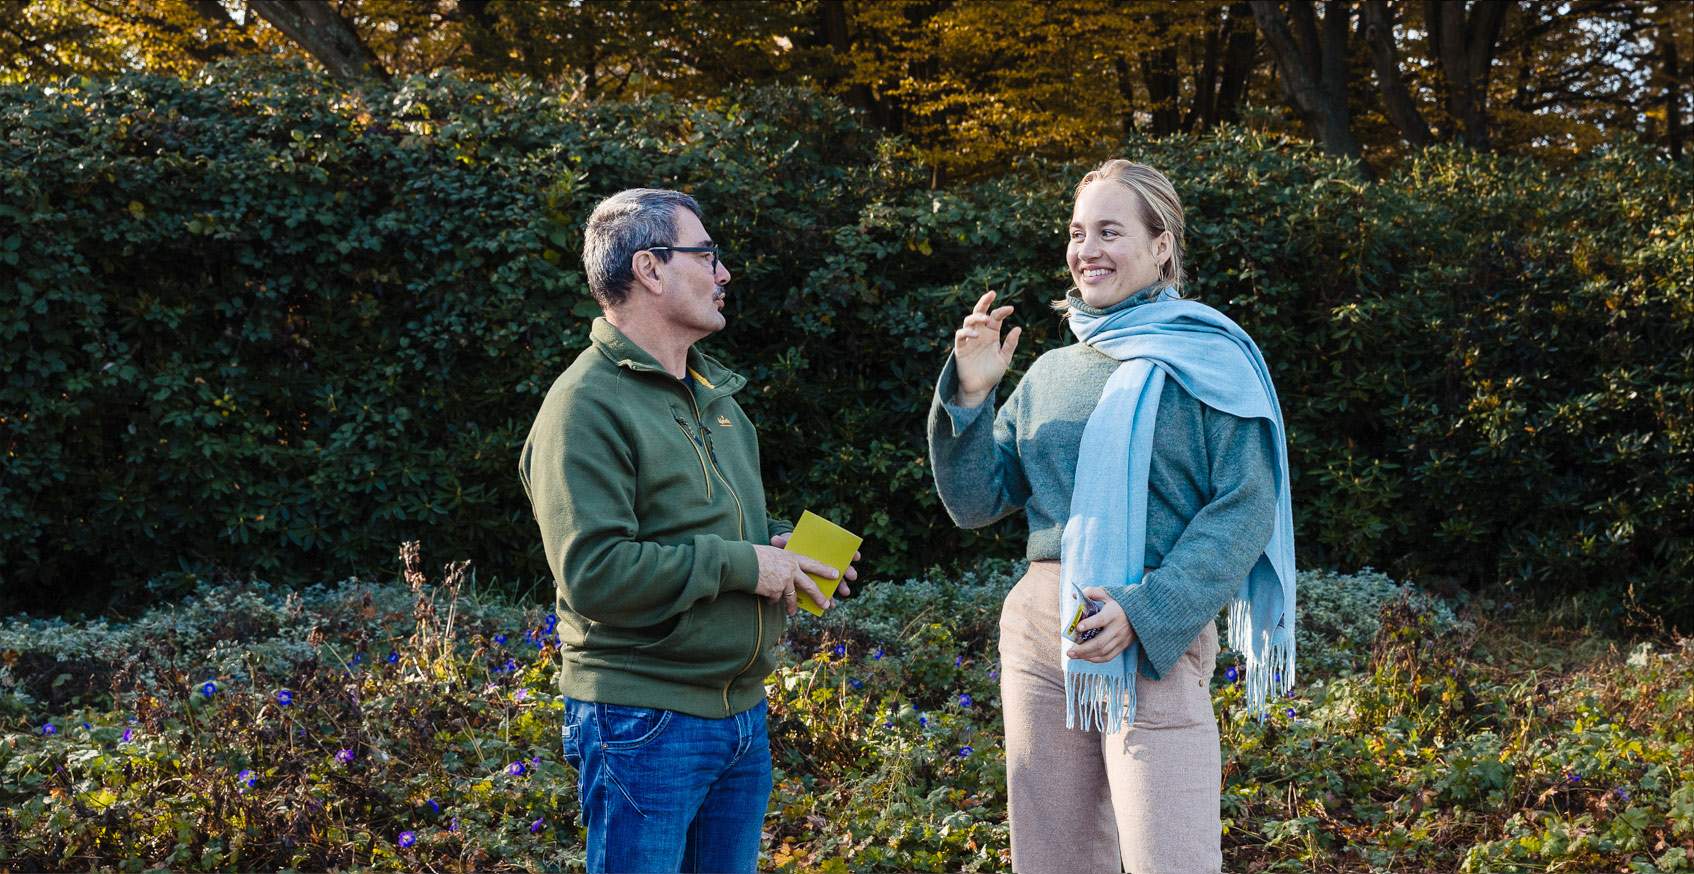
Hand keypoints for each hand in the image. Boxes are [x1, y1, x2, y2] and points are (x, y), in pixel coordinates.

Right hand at [752, 543, 839, 615]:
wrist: (743, 562)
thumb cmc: (756, 556)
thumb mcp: (774, 553)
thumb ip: (785, 562)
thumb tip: (792, 575)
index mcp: (792, 558)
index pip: (813, 564)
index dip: (825, 570)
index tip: (836, 575)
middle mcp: (792, 570)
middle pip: (809, 585)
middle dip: (819, 596)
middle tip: (826, 605)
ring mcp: (784, 581)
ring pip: (792, 598)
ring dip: (792, 607)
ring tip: (793, 613)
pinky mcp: (776, 591)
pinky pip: (775, 600)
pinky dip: (770, 600)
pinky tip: (764, 596)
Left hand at [769, 532, 856, 598]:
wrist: (786, 557)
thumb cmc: (790, 550)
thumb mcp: (787, 546)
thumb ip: (782, 543)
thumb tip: (774, 539)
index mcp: (822, 551)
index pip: (839, 550)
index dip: (849, 553)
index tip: (856, 556)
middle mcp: (827, 563)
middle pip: (841, 566)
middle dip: (848, 572)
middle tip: (852, 576)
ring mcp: (824, 575)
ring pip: (837, 581)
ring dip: (842, 587)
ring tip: (845, 592)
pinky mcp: (820, 586)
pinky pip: (827, 592)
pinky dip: (831, 598)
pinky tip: (833, 604)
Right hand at [952, 291, 1020, 406]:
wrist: (980, 388)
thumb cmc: (992, 373)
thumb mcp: (1005, 358)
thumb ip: (1010, 344)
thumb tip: (1018, 328)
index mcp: (992, 333)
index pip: (996, 316)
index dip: (1002, 311)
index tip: (1011, 309)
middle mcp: (980, 333)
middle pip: (980, 312)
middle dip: (984, 301)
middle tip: (992, 293)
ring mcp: (969, 339)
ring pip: (969, 320)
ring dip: (977, 317)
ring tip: (986, 319)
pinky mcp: (961, 348)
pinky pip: (960, 336)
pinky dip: (967, 332)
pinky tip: (976, 335)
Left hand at [1066, 587, 1135, 662]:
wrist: (1143, 612)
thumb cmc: (1121, 602)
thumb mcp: (1108, 594)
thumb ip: (1092, 593)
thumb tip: (1074, 597)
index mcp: (1114, 613)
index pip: (1101, 620)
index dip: (1089, 624)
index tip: (1077, 627)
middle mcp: (1118, 628)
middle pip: (1100, 642)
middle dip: (1083, 649)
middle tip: (1069, 652)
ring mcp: (1121, 638)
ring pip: (1103, 651)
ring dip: (1086, 656)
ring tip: (1072, 655)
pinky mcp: (1123, 645)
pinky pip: (1109, 656)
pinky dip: (1096, 659)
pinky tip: (1085, 657)